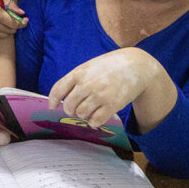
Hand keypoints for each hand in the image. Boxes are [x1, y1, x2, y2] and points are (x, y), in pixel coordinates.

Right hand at [0, 0, 26, 40]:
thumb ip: (10, 4)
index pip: (15, 23)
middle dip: (14, 26)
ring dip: (6, 30)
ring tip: (1, 21)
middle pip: (11, 31)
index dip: (22, 23)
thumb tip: (22, 13)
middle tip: (12, 19)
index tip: (25, 20)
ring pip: (4, 36)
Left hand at [47, 48, 161, 128]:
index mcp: (79, 73)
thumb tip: (61, 98)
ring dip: (83, 115)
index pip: (58, 90)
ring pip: (81, 114)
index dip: (53, 100)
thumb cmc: (109, 66)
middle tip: (77, 109)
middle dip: (71, 110)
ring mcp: (100, 95)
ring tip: (90, 110)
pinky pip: (95, 121)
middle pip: (69, 106)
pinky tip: (96, 117)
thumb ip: (75, 79)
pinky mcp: (112, 105)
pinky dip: (93, 122)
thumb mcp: (89, 66)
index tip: (52, 107)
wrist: (136, 65)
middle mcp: (87, 84)